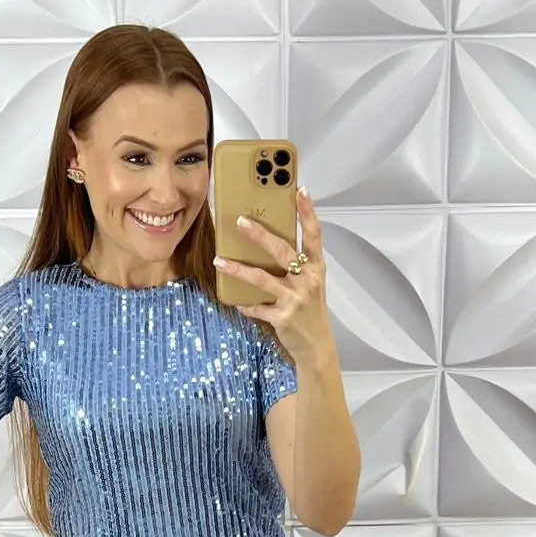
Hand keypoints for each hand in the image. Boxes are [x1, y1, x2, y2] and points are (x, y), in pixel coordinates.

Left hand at [214, 187, 332, 362]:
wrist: (316, 345)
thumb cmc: (310, 309)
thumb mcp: (310, 283)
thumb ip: (297, 263)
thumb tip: (268, 240)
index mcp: (316, 268)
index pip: (314, 234)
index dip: (308, 212)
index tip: (299, 190)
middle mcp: (308, 281)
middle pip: (282, 251)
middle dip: (260, 235)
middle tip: (240, 222)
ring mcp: (295, 300)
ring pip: (262, 279)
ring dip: (238, 270)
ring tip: (219, 260)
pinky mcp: (282, 318)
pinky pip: (257, 308)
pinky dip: (244, 304)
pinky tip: (234, 300)